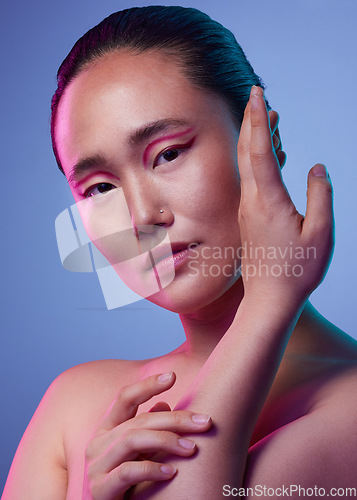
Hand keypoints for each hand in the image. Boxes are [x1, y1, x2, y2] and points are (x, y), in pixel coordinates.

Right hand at [82, 372, 211, 498]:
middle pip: (139, 420)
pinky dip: (151, 469)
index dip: (147, 385)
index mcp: (106, 430)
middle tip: (205, 422)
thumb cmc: (125, 484)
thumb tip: (164, 403)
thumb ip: (147, 430)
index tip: (173, 375)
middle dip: (175, 419)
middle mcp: (97, 444)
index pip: (124, 397)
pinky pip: (127, 472)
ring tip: (192, 448)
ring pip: (132, 440)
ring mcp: (96, 467)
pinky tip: (173, 472)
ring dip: (167, 441)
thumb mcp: (137, 454)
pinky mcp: (99, 490)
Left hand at [237, 86, 333, 305]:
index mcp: (268, 200)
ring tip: (269, 118)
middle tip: (257, 94)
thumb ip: (320, 196)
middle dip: (252, 120)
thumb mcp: (320, 233)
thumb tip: (317, 167)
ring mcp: (248, 209)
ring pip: (249, 166)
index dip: (258, 119)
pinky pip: (252, 181)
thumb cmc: (298, 270)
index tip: (257, 94)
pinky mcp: (249, 217)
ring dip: (257, 139)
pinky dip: (260, 161)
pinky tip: (272, 155)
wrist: (270, 298)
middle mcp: (251, 201)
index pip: (259, 150)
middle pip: (248, 152)